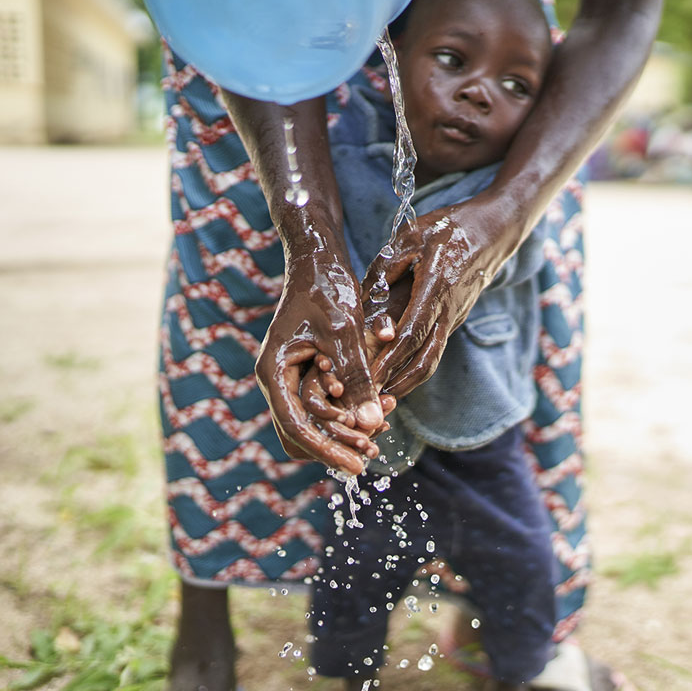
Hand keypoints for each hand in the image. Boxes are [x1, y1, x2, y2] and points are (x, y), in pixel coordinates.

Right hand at [256, 253, 383, 474]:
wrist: (318, 261)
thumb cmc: (327, 289)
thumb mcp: (344, 333)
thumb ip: (356, 378)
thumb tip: (369, 424)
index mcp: (273, 372)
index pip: (297, 428)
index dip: (328, 450)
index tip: (359, 466)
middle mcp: (276, 381)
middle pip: (300, 435)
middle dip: (336, 445)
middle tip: (374, 448)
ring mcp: (290, 379)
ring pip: (313, 424)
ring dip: (344, 431)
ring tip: (381, 429)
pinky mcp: (307, 374)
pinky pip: (324, 407)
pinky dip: (348, 413)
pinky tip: (379, 408)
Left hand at [360, 206, 496, 397]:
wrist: (494, 230)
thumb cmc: (448, 229)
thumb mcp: (410, 238)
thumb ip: (386, 269)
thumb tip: (365, 302)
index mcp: (436, 288)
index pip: (411, 333)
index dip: (390, 359)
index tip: (370, 377)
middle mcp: (449, 310)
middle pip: (426, 358)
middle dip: (399, 383)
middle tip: (372, 400)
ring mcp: (455, 318)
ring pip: (432, 358)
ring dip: (407, 380)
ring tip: (381, 396)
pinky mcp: (455, 319)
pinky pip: (434, 347)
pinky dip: (415, 365)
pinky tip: (395, 374)